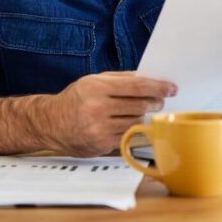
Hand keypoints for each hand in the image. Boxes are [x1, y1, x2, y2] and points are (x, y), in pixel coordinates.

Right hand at [39, 71, 176, 156]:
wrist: (49, 123)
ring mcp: (99, 128)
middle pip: (140, 105)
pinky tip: (131, 124)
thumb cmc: (75, 99)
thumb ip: (121, 79)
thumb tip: (148, 77)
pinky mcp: (101, 144)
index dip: (157, 87)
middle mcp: (97, 107)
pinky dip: (133, 129)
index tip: (171, 88)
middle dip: (155, 102)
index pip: (136, 86)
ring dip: (144, 116)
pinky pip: (127, 136)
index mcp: (96, 87)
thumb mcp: (93, 81)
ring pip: (136, 121)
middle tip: (160, 101)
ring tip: (143, 111)